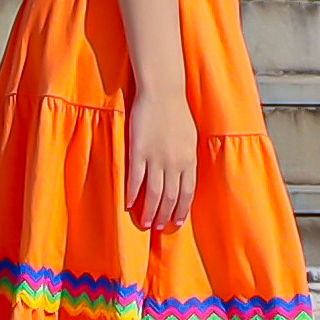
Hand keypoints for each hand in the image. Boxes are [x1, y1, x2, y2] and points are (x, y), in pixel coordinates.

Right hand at [125, 87, 197, 230]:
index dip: (181, 210)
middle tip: (159, 228)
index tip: (177, 223)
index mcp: (189, 160)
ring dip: (149, 211)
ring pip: (153, 193)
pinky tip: (128, 204)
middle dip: (165, 216)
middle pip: (170, 197)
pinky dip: (132, 194)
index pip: (187, 193)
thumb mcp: (190, 138)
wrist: (163, 91)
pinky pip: (135, 179)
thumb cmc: (177, 112)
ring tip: (146, 223)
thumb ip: (187, 159)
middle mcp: (174, 162)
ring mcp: (156, 157)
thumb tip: (185, 177)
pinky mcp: (138, 151)